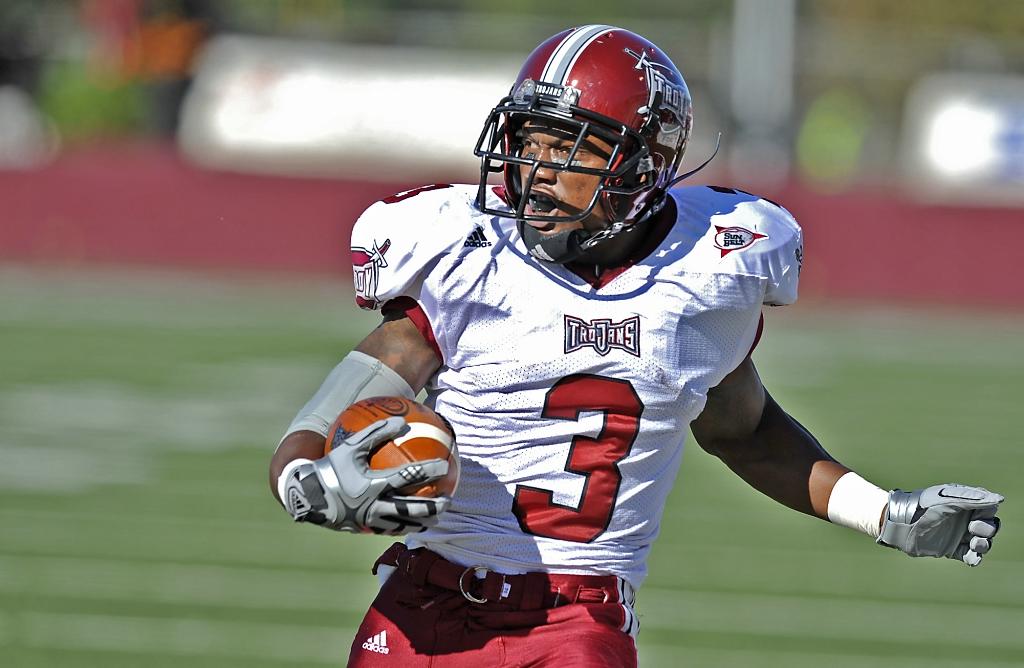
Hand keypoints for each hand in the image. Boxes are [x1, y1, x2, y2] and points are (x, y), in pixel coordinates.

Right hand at [281, 417, 451, 534]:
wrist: (307, 496)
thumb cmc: (330, 467)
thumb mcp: (351, 446)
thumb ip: (377, 432)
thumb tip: (402, 422)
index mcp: (373, 484)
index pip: (407, 477)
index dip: (428, 472)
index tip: (445, 467)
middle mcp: (374, 505)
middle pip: (411, 509)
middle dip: (433, 506)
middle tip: (448, 500)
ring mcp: (370, 521)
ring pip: (403, 525)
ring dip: (422, 521)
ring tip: (436, 518)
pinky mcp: (365, 530)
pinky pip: (390, 530)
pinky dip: (405, 527)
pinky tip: (413, 524)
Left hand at [878, 484, 1002, 565]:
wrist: (900, 525)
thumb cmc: (922, 507)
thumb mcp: (947, 500)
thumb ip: (973, 499)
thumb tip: (1000, 499)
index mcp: (964, 503)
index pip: (989, 508)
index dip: (988, 514)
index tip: (977, 515)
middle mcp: (963, 519)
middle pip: (990, 527)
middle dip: (988, 530)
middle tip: (974, 529)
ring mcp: (958, 535)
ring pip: (983, 543)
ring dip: (984, 545)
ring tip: (974, 544)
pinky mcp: (951, 550)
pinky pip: (971, 557)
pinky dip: (975, 559)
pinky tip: (971, 558)